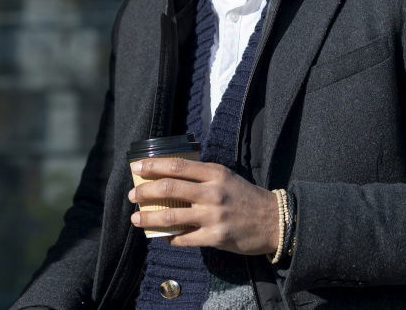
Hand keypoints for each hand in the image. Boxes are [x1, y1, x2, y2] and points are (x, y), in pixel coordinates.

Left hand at [127, 157, 278, 255]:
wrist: (273, 220)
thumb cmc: (245, 196)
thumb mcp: (226, 177)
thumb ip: (201, 176)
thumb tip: (168, 178)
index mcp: (215, 173)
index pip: (177, 166)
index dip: (153, 166)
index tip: (136, 168)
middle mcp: (213, 193)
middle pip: (169, 189)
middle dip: (145, 192)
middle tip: (133, 195)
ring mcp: (214, 216)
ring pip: (171, 217)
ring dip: (149, 218)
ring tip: (136, 219)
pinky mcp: (215, 238)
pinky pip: (184, 239)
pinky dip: (169, 238)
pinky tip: (162, 237)